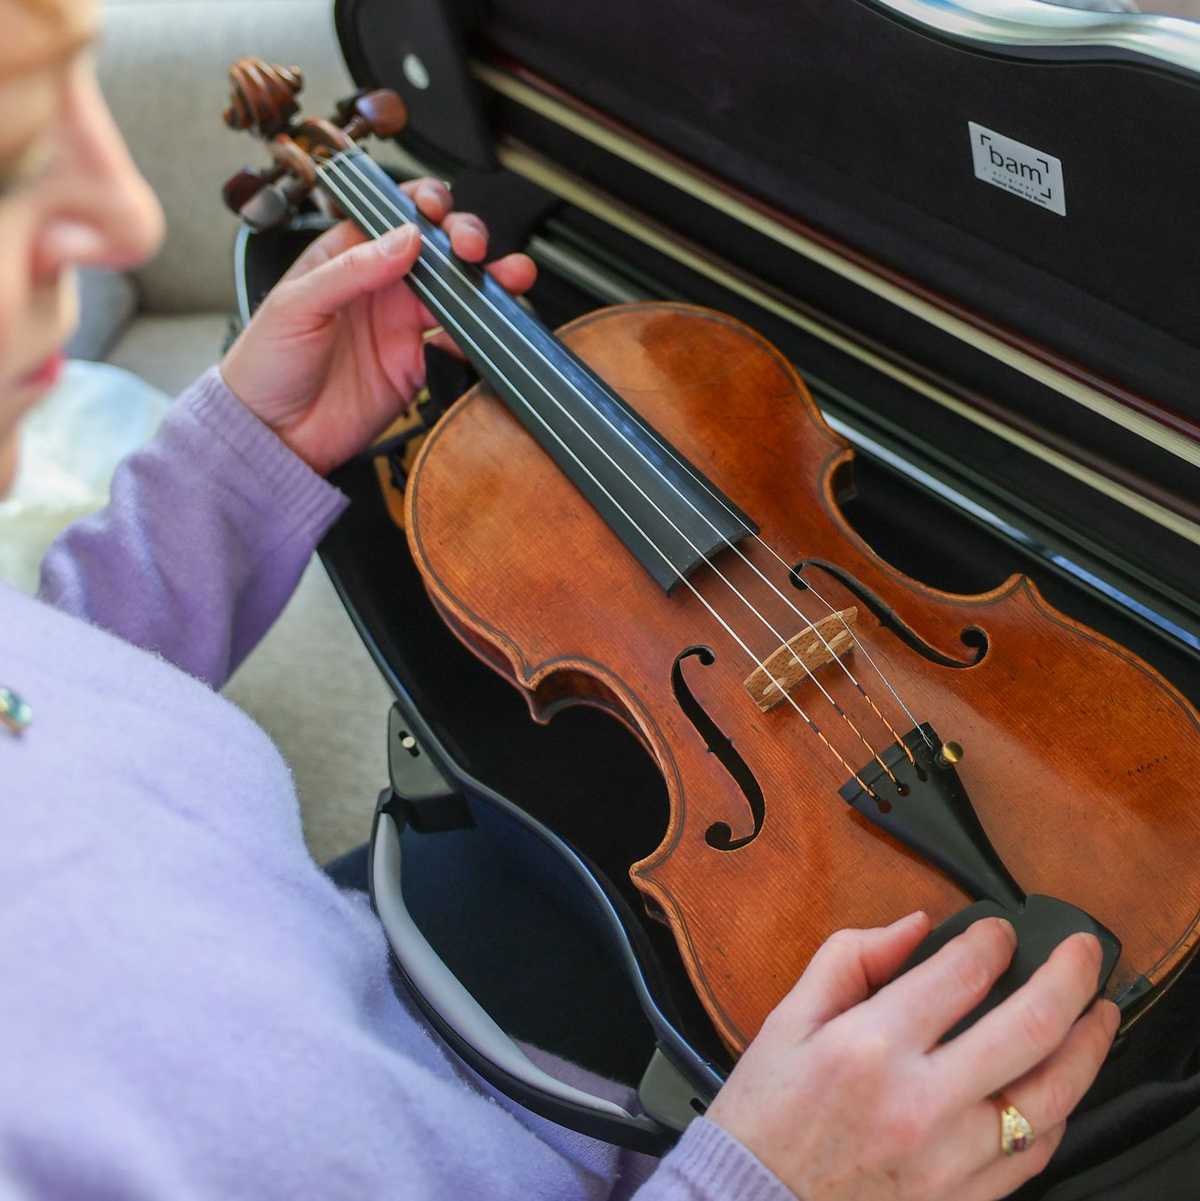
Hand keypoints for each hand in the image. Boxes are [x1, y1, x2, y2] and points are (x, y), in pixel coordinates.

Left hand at [220, 178, 536, 474]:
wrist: (274, 436)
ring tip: (510, 277)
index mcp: (346, 257)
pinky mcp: (416, 366)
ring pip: (456, 292)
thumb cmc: (266, 365)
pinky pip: (458, 344)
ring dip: (486, 281)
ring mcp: (401, 326)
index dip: (424, 207)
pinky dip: (479, 335)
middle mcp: (380, 286)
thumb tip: (405, 238)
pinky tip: (486, 330)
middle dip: (464, 238)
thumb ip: (352, 268)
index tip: (438, 215)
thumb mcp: (296, 304)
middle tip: (473, 249)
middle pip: (437, 249)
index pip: (395, 216)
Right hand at [705, 914, 1118, 1199]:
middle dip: (1069, 977)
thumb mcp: (788, 1019)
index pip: (963, 974)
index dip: (993, 940)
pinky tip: (1060, 1085)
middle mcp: (920, 1102)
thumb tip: (912, 928)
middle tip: (1081, 952)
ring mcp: (950, 1158)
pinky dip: (1058, 1112)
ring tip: (1098, 1014)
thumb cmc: (767, 1115)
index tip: (998, 931)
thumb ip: (850, 959)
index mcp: (871, 1046)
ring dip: (1088, 1047)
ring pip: (1051, 1097)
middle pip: (1030, 1028)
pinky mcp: (962, 1199)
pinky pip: (1033, 1153)